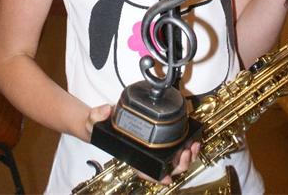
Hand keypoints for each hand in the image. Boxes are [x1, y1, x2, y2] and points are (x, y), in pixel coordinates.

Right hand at [85, 104, 199, 184]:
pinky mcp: (160, 140)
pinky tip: (192, 139)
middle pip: (166, 168)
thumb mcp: (94, 119)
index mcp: (132, 154)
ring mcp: (154, 148)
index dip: (156, 176)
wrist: (101, 122)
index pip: (144, 170)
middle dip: (179, 163)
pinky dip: (187, 147)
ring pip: (175, 161)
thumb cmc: (99, 126)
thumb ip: (98, 114)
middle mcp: (144, 154)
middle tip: (185, 150)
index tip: (166, 177)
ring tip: (193, 144)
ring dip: (187, 156)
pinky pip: (176, 149)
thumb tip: (107, 110)